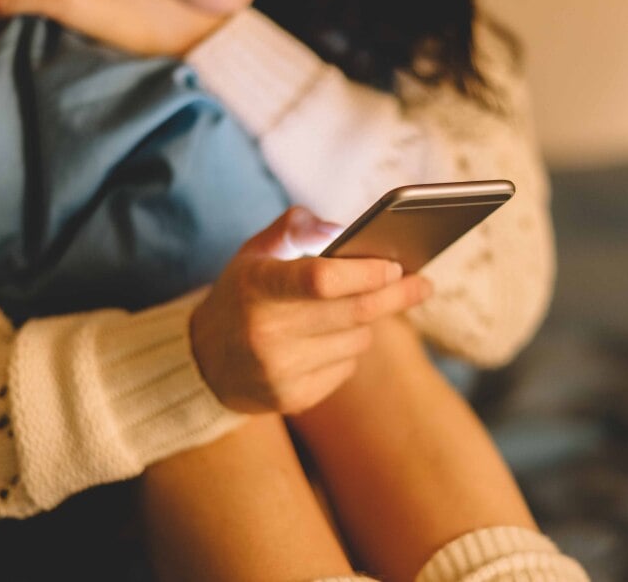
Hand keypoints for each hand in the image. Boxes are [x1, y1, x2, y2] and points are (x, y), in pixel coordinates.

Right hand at [189, 207, 433, 414]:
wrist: (204, 362)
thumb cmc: (243, 295)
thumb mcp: (255, 253)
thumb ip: (296, 228)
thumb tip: (343, 230)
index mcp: (256, 286)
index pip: (321, 280)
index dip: (365, 272)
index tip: (396, 265)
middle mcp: (265, 332)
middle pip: (354, 313)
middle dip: (396, 295)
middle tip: (423, 284)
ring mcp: (278, 371)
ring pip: (356, 341)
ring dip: (366, 323)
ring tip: (352, 310)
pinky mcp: (291, 399)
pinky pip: (346, 368)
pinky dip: (348, 350)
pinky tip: (328, 341)